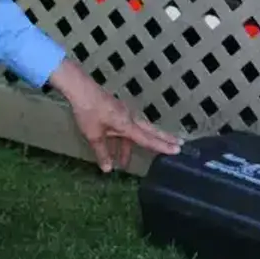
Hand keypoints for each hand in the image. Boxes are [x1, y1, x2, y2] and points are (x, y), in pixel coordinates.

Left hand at [49, 59, 183, 172]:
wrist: (81, 90)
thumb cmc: (89, 112)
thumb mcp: (94, 135)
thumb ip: (102, 152)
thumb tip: (109, 169)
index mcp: (128, 125)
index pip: (148, 139)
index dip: (162, 146)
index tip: (177, 150)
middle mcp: (129, 118)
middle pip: (149, 132)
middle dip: (162, 139)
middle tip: (178, 144)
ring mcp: (123, 114)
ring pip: (133, 132)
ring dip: (131, 147)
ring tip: (124, 163)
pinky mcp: (115, 112)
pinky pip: (123, 129)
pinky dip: (120, 140)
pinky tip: (111, 149)